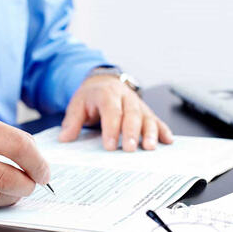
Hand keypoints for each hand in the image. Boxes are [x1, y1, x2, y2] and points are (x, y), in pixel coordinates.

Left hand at [58, 75, 172, 150]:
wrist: (104, 82)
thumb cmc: (91, 96)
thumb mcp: (77, 105)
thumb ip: (72, 122)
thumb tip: (65, 139)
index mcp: (106, 94)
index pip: (111, 111)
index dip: (111, 129)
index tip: (110, 145)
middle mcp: (125, 98)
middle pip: (131, 114)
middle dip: (131, 133)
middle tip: (130, 149)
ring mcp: (138, 104)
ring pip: (147, 117)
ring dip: (150, 133)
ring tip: (149, 147)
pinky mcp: (146, 111)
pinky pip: (156, 120)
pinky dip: (163, 130)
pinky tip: (168, 141)